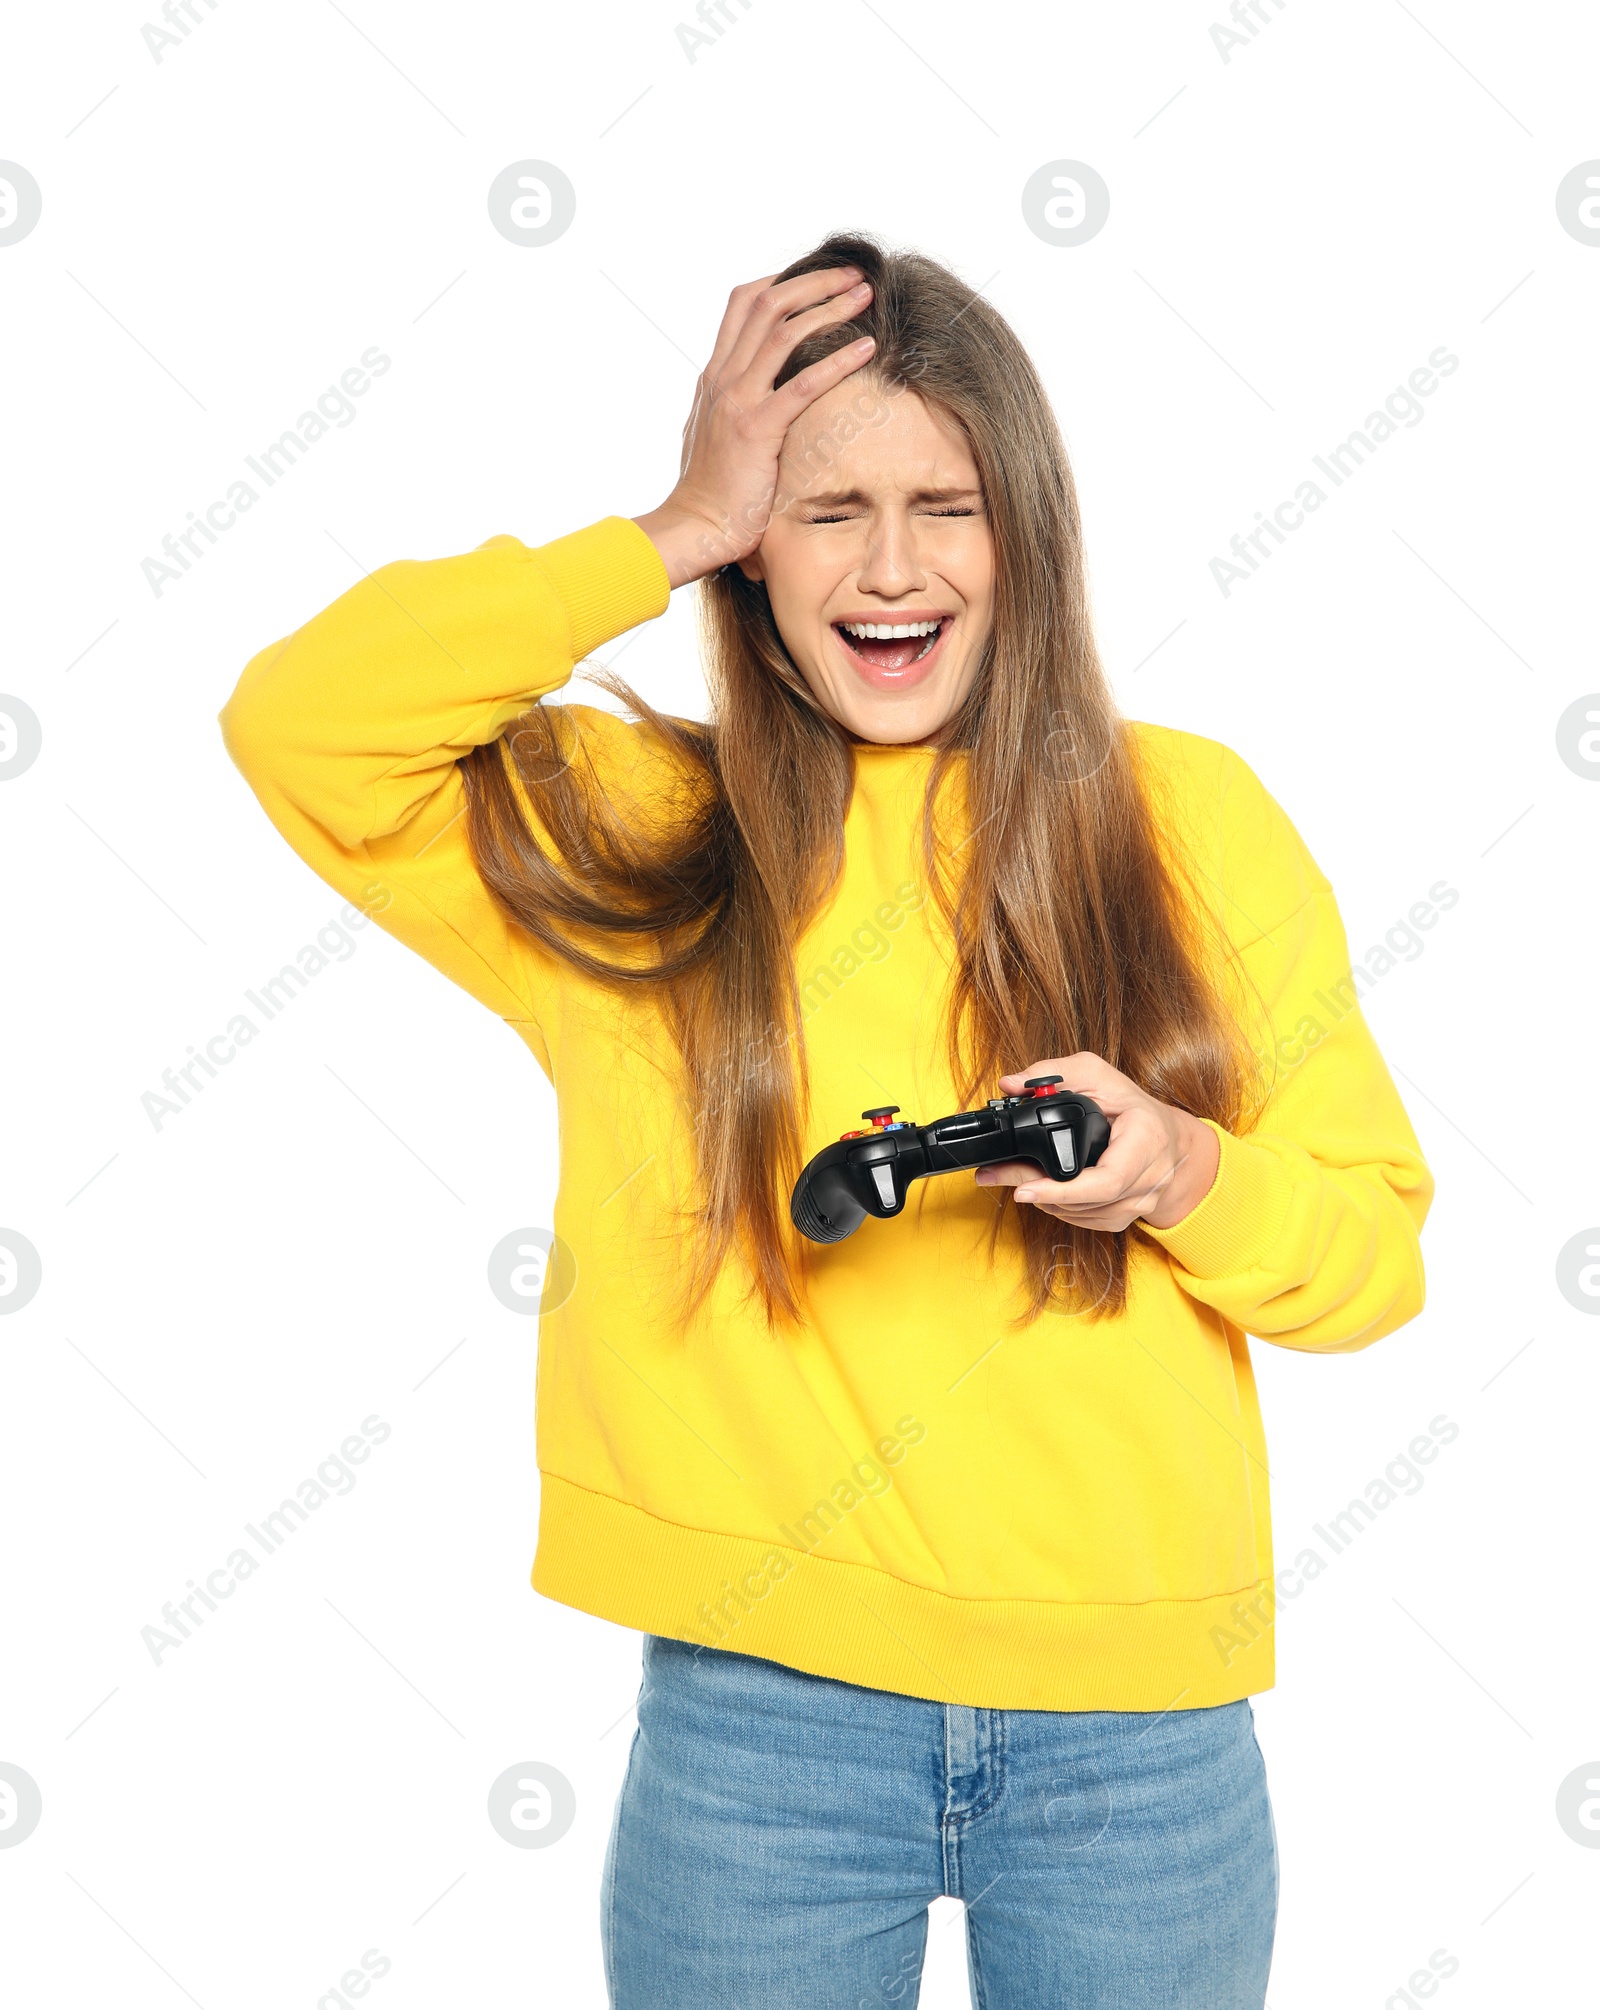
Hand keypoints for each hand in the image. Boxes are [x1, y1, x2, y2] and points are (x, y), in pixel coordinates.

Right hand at [633, 266, 877, 588]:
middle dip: (815, 281)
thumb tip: (760, 399)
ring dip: (829, 307)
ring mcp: (737, 401)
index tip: (821, 278)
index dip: (785, 281)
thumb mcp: (718, 436)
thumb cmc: (712, 493)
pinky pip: (802, 384)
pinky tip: (868, 348)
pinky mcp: (756, 430)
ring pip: (783, 331)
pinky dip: (838, 360)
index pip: (745, 304)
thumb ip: (737, 408)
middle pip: (767, 302)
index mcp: (715, 376)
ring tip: (866, 296)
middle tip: (854, 276)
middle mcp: (723, 378)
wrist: (694, 528)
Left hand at [973, 1053, 1221, 1232]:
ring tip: (1019, 1181)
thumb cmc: (1130, 1105)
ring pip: (1085, 1215)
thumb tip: (1010, 1084)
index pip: (1107, 1179)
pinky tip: (1048, 1193)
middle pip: (1088, 1201)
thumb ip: (1052, 1073)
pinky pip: (1090, 1222)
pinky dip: (1064, 1210)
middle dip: (1040, 1193)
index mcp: (1147, 1139)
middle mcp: (1150, 1176)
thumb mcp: (1096, 1074)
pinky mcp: (1129, 1216)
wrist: (1171, 1139)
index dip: (1063, 1190)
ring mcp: (1143, 1201)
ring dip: (1047, 1202)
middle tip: (1001, 1179)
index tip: (1024, 1189)